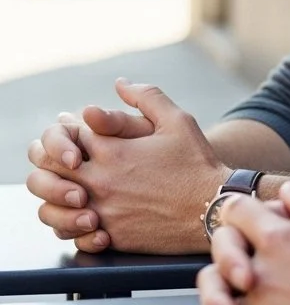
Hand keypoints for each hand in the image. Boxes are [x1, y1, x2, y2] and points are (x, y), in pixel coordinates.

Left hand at [27, 78, 227, 253]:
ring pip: (49, 207)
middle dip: (50, 160)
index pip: (65, 135)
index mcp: (113, 151)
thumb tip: (120, 83)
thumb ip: (146, 97)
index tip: (79, 130)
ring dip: (54, 195)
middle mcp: (100, 182)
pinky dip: (70, 224)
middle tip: (66, 157)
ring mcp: (101, 212)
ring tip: (71, 187)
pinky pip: (68, 234)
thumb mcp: (177, 120)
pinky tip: (86, 212)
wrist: (209, 207)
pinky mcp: (107, 236)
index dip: (67, 129)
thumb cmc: (195, 162)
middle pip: (47, 169)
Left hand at [197, 188, 289, 304]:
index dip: (242, 208)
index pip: (235, 211)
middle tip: (246, 252)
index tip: (250, 215)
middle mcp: (260, 274)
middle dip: (230, 244)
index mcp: (279, 239)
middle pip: (221, 250)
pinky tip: (251, 303)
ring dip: (222, 285)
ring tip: (238, 287)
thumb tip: (286, 192)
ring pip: (217, 293)